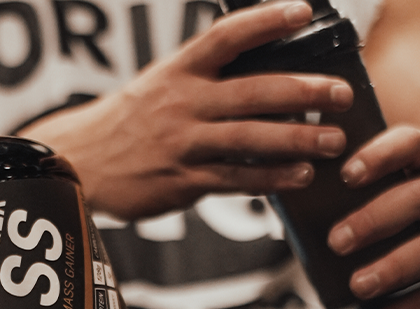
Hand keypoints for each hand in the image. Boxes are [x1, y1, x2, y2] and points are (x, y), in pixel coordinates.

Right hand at [21, 1, 352, 219]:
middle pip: (252, 91)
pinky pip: (235, 179)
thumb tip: (265, 85)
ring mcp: (181, 143)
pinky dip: (270, 179)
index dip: (266, 21)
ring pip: (250, 139)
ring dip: (297, 139)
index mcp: (175, 72)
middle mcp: (180, 104)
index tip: (302, 11)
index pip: (225, 37)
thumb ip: (202, 84)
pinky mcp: (180, 181)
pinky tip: (297, 177)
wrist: (77, 162)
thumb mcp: (156, 88)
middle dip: (304, 91)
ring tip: (332, 142)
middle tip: (341, 93)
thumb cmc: (125, 124)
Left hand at [326, 126, 419, 308]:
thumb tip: (292, 204)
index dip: (380, 156)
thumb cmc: (396, 205)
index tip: (345, 175)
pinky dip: (415, 307)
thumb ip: (346, 189)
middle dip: (376, 219)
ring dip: (396, 266)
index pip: (410, 143)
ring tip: (357, 285)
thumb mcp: (383, 187)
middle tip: (336, 242)